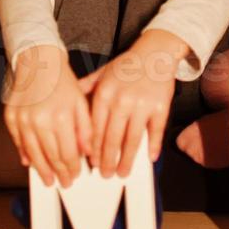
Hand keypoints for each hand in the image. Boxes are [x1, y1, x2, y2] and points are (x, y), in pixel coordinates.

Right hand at [2, 45, 90, 187]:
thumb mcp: (81, 102)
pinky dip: (25, 153)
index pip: (67, 153)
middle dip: (58, 172)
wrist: (38, 62)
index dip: (72, 168)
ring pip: (33, 153)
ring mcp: (22, 120)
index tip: (75, 175)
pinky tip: (30, 163)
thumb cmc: (62, 81)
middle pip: (50, 156)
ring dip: (41, 169)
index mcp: (61, 117)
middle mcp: (40, 120)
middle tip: (64, 183)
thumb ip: (86, 129)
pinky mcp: (11, 117)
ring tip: (47, 180)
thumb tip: (86, 154)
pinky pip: (18, 142)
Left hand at [79, 28, 185, 177]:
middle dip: (107, 160)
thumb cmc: (126, 66)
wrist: (154, 53)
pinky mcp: (161, 106)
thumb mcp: (101, 74)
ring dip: (127, 159)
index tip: (92, 163)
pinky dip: (153, 146)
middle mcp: (122, 100)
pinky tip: (150, 158)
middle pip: (112, 138)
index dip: (93, 149)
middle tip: (106, 174)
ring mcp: (142, 104)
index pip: (95, 129)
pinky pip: (156, 131)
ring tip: (123, 172)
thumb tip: (67, 106)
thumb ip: (85, 91)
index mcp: (105, 94)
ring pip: (132, 139)